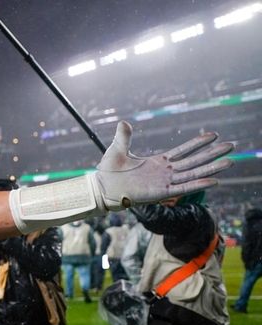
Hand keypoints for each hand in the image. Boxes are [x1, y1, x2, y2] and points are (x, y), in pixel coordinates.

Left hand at [93, 122, 232, 210]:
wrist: (102, 188)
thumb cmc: (108, 172)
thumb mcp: (117, 150)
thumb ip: (124, 137)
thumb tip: (123, 122)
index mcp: (158, 162)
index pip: (183, 150)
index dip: (198, 143)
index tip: (214, 135)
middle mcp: (165, 172)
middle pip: (194, 161)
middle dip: (213, 154)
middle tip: (232, 146)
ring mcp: (164, 182)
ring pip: (193, 174)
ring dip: (212, 168)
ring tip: (230, 161)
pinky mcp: (161, 193)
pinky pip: (183, 188)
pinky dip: (198, 184)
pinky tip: (213, 180)